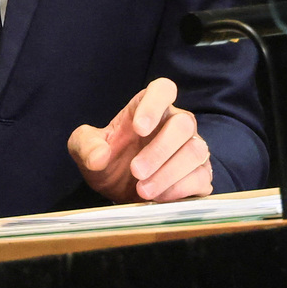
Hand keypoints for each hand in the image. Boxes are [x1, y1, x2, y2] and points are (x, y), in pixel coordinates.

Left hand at [67, 77, 212, 203]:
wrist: (119, 192)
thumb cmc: (108, 161)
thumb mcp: (84, 149)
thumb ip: (86, 145)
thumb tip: (99, 155)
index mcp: (148, 108)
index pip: (163, 89)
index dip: (154, 105)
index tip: (138, 128)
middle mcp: (175, 123)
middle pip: (183, 124)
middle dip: (159, 150)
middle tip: (135, 171)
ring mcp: (191, 148)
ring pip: (195, 151)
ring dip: (169, 173)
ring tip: (143, 190)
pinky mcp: (199, 175)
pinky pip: (201, 178)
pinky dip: (180, 189)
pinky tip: (159, 198)